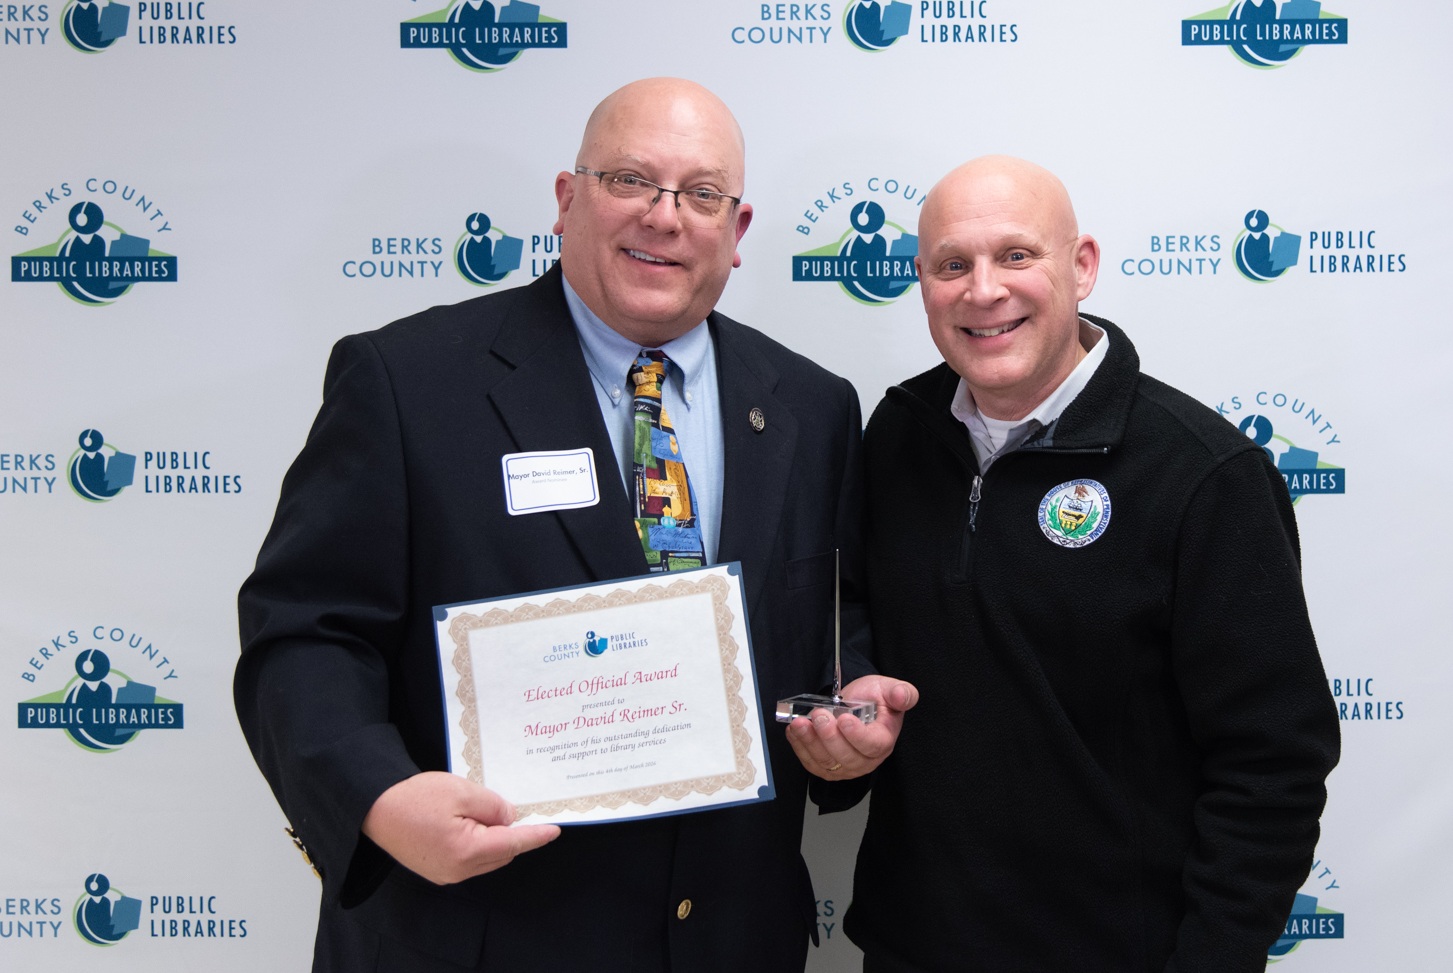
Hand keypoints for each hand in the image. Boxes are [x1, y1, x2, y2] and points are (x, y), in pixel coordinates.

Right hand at [361, 771, 560, 884]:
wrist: (374, 807)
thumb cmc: (414, 797)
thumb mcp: (461, 791)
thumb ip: (492, 806)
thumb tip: (509, 818)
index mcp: (466, 851)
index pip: (513, 843)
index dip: (535, 836)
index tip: (554, 830)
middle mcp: (458, 870)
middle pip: (501, 854)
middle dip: (513, 834)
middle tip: (516, 810)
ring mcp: (446, 874)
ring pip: (487, 858)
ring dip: (495, 839)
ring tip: (490, 812)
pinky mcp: (436, 870)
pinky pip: (470, 860)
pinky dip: (479, 844)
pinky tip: (474, 824)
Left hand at [785, 675, 917, 780]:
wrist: (856, 705)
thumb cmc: (873, 699)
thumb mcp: (888, 689)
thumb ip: (900, 693)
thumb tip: (901, 695)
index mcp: (884, 741)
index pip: (872, 745)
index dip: (857, 735)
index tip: (844, 719)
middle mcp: (866, 759)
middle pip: (847, 758)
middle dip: (830, 737)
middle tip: (819, 715)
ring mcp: (846, 766)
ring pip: (827, 763)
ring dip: (810, 743)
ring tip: (801, 723)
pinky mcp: (828, 767)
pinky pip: (812, 764)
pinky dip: (800, 748)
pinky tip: (795, 731)